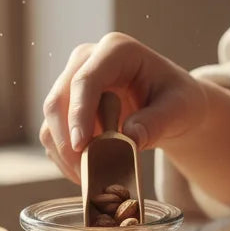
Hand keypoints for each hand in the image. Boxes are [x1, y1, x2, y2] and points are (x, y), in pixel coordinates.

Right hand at [39, 32, 208, 181]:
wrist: (170, 106)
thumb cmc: (177, 100)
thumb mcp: (178, 109)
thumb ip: (156, 122)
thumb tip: (129, 138)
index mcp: (116, 51)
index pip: (86, 80)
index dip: (79, 113)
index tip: (81, 146)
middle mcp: (87, 61)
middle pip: (58, 100)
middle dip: (67, 141)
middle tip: (85, 174)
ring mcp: (72, 83)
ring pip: (51, 121)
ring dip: (64, 154)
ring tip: (90, 180)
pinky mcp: (66, 108)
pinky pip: (53, 136)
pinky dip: (65, 159)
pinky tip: (87, 174)